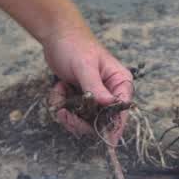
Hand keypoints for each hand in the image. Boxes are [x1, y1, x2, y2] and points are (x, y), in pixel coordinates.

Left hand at [43, 27, 133, 143]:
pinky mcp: (81, 99)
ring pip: (84, 121)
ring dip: (68, 113)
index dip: (112, 127)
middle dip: (80, 121)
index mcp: (120, 82)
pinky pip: (73, 113)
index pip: (121, 111)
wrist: (56, 35)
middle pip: (101, 122)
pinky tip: (57, 90)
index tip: (103, 142)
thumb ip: (95, 87)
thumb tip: (109, 105)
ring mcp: (95, 97)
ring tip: (58, 96)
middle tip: (63, 113)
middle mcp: (110, 92)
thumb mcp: (84, 66)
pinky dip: (61, 105)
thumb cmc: (74, 45)